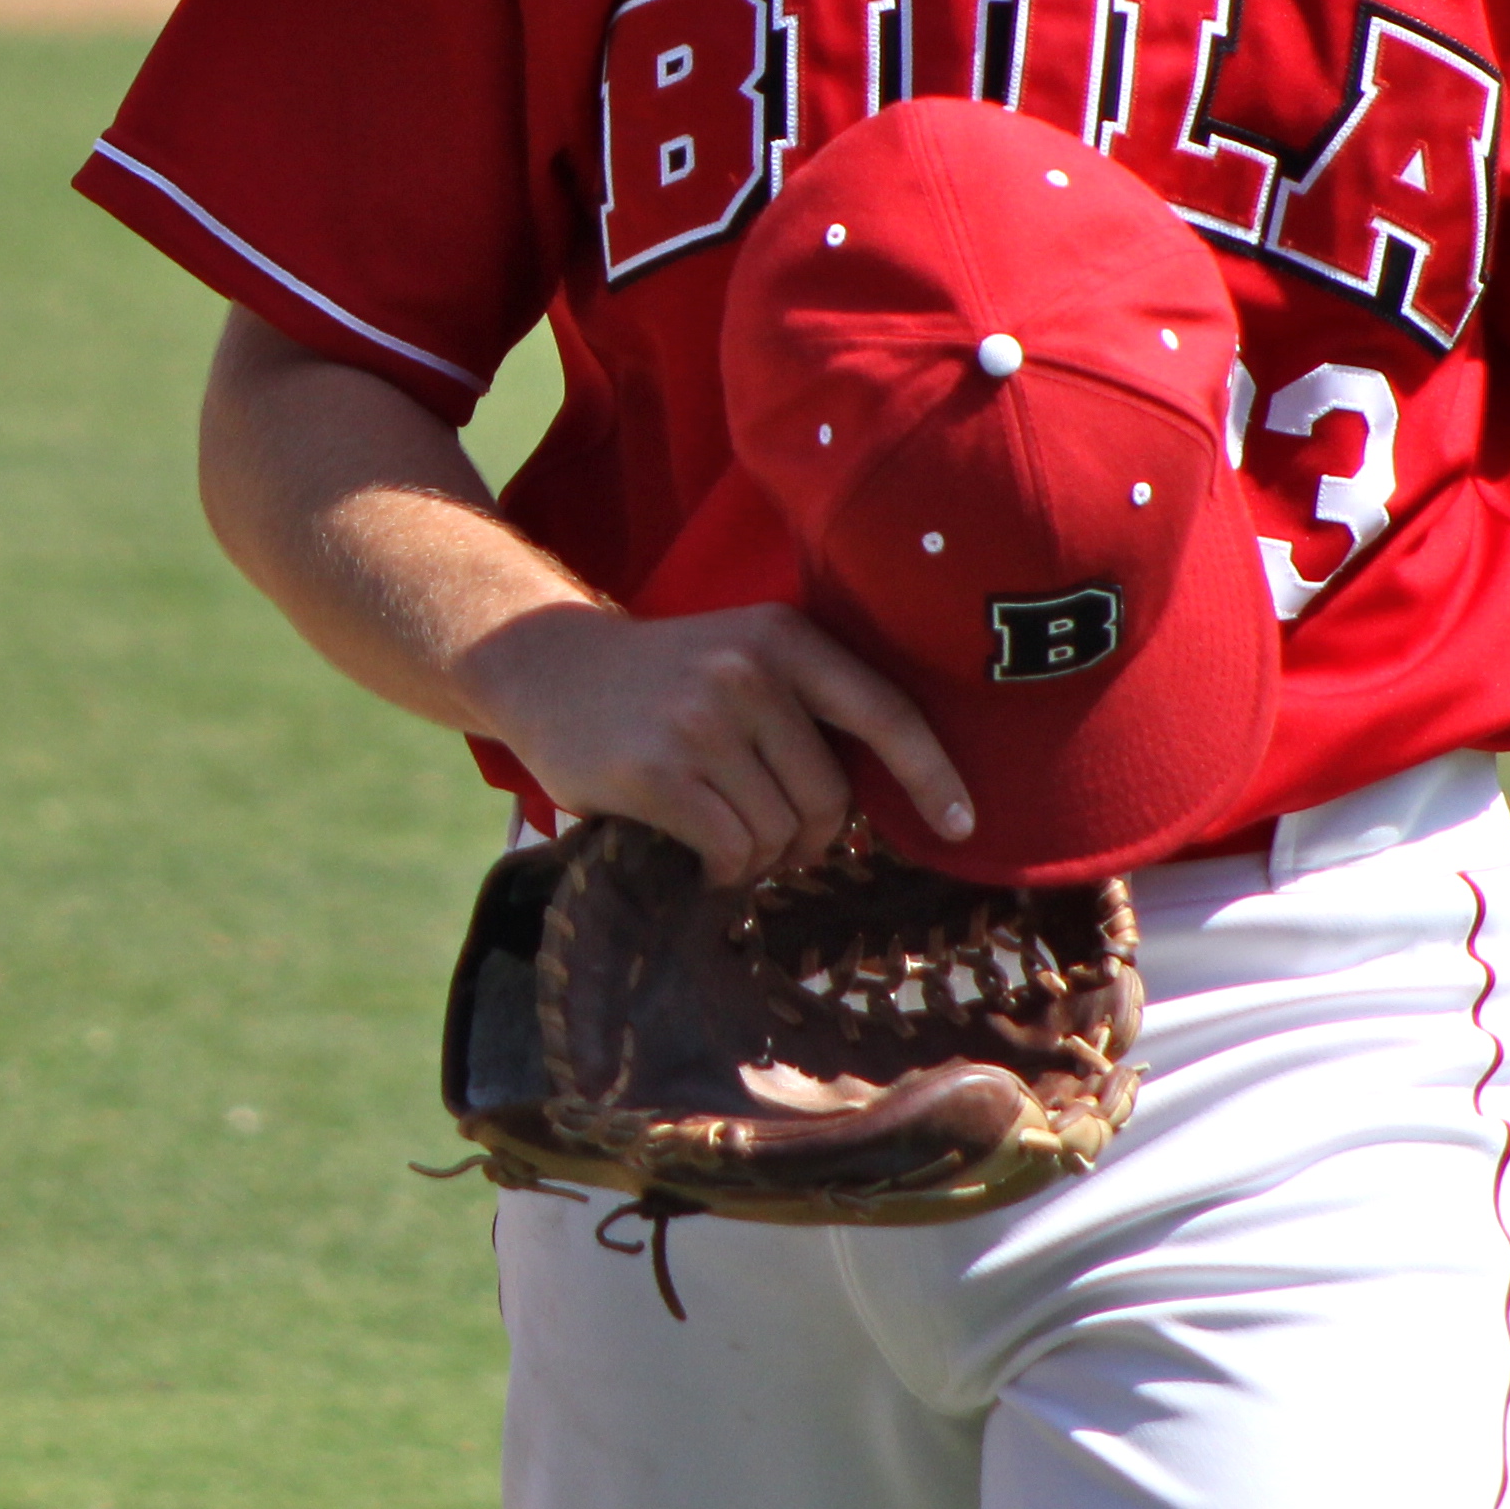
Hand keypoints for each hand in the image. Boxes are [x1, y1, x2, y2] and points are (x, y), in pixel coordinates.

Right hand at [456, 601, 972, 883]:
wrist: (544, 666)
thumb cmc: (663, 682)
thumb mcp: (742, 659)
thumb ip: (807, 709)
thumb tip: (888, 803)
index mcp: (785, 637)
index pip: (885, 711)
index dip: (932, 774)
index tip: (965, 822)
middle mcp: (749, 670)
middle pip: (828, 799)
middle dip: (805, 838)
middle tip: (765, 838)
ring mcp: (700, 719)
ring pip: (777, 834)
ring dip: (756, 858)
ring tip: (718, 838)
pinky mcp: (657, 771)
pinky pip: (729, 852)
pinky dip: (722, 871)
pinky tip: (694, 855)